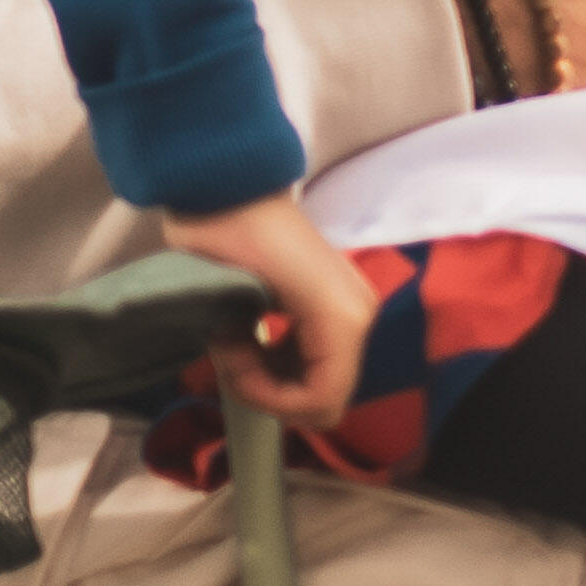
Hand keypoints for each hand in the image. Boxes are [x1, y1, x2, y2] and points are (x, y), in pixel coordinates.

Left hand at [162, 190, 390, 433]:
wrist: (230, 184)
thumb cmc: (227, 233)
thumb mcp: (233, 298)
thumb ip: (253, 357)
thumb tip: (247, 386)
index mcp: (342, 317)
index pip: (320, 401)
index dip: (270, 401)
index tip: (230, 365)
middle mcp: (358, 316)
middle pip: (324, 397)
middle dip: (272, 389)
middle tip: (231, 351)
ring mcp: (351, 309)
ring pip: (320, 381)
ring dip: (273, 375)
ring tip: (235, 340)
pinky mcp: (336, 304)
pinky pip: (316, 358)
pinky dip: (282, 360)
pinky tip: (252, 335)